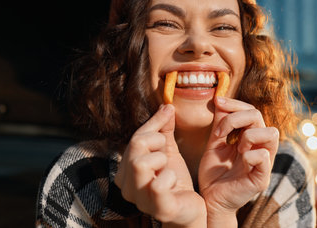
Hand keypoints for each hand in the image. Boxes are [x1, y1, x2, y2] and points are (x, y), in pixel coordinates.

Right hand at [114, 104, 205, 225]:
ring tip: (168, 170)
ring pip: (141, 163)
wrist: (190, 210)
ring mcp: (140, 199)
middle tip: (166, 152)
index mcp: (126, 172)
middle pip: (136, 145)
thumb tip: (166, 105)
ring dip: (162, 160)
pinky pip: (159, 183)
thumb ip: (163, 130)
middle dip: (157, 141)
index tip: (168, 110)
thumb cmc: (176, 182)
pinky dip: (170, 177)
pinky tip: (174, 183)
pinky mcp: (158, 209)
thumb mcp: (168, 151)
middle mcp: (126, 187)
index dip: (153, 123)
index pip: (135, 138)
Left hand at [198, 97, 278, 219]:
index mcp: (251, 137)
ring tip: (235, 148)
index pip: (251, 110)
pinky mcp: (262, 178)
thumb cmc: (214, 172)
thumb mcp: (214, 143)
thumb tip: (219, 100)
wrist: (209, 199)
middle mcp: (260, 147)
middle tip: (220, 132)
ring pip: (271, 133)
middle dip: (237, 117)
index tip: (217, 102)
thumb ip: (220, 124)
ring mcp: (264, 162)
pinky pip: (264, 157)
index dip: (235, 103)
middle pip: (259, 116)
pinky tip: (239, 162)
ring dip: (248, 135)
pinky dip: (249, 155)